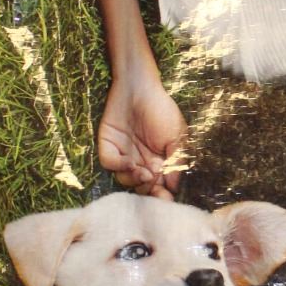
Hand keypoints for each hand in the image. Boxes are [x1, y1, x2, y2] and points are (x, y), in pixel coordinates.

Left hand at [98, 75, 187, 197]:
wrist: (140, 87)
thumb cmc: (162, 110)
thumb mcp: (177, 137)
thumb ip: (176, 162)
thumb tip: (173, 188)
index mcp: (158, 163)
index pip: (158, 188)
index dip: (161, 197)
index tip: (165, 198)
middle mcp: (140, 162)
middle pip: (140, 189)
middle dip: (147, 191)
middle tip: (153, 183)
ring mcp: (122, 155)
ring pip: (124, 180)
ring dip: (133, 180)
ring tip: (144, 171)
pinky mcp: (108, 146)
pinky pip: (109, 164)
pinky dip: (119, 166)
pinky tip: (130, 162)